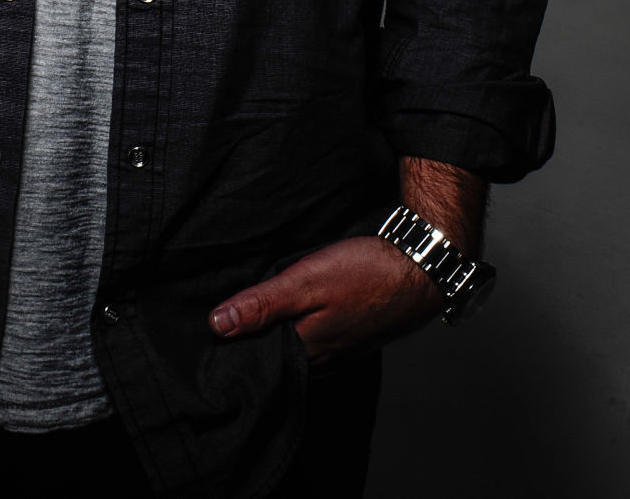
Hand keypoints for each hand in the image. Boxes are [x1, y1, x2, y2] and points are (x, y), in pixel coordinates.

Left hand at [209, 236, 440, 363]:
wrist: (421, 268)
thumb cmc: (365, 273)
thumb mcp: (305, 281)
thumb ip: (262, 304)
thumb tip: (217, 325)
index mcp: (305, 350)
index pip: (258, 360)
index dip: (232, 350)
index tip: (207, 341)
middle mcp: (323, 358)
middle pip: (278, 358)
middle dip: (253, 346)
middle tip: (222, 329)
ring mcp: (342, 349)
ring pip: (299, 351)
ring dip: (278, 339)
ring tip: (251, 324)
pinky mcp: (355, 335)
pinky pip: (318, 342)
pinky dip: (301, 333)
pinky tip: (296, 319)